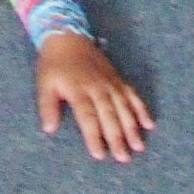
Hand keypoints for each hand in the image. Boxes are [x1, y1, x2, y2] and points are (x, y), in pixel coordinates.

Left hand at [34, 33, 153, 160]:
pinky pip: (132, 95)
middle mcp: (97, 87)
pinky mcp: (118, 79)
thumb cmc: (54, 64)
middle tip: (123, 157)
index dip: (94, 135)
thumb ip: (47, 106)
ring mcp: (110, 82)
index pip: (88, 116)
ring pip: (123, 107)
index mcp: (78, 89)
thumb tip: (49, 129)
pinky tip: (149, 124)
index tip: (99, 155)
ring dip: (132, 127)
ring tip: (138, 146)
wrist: (68, 36)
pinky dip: (141, 109)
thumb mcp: (44, 84)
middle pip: (109, 115)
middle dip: (117, 137)